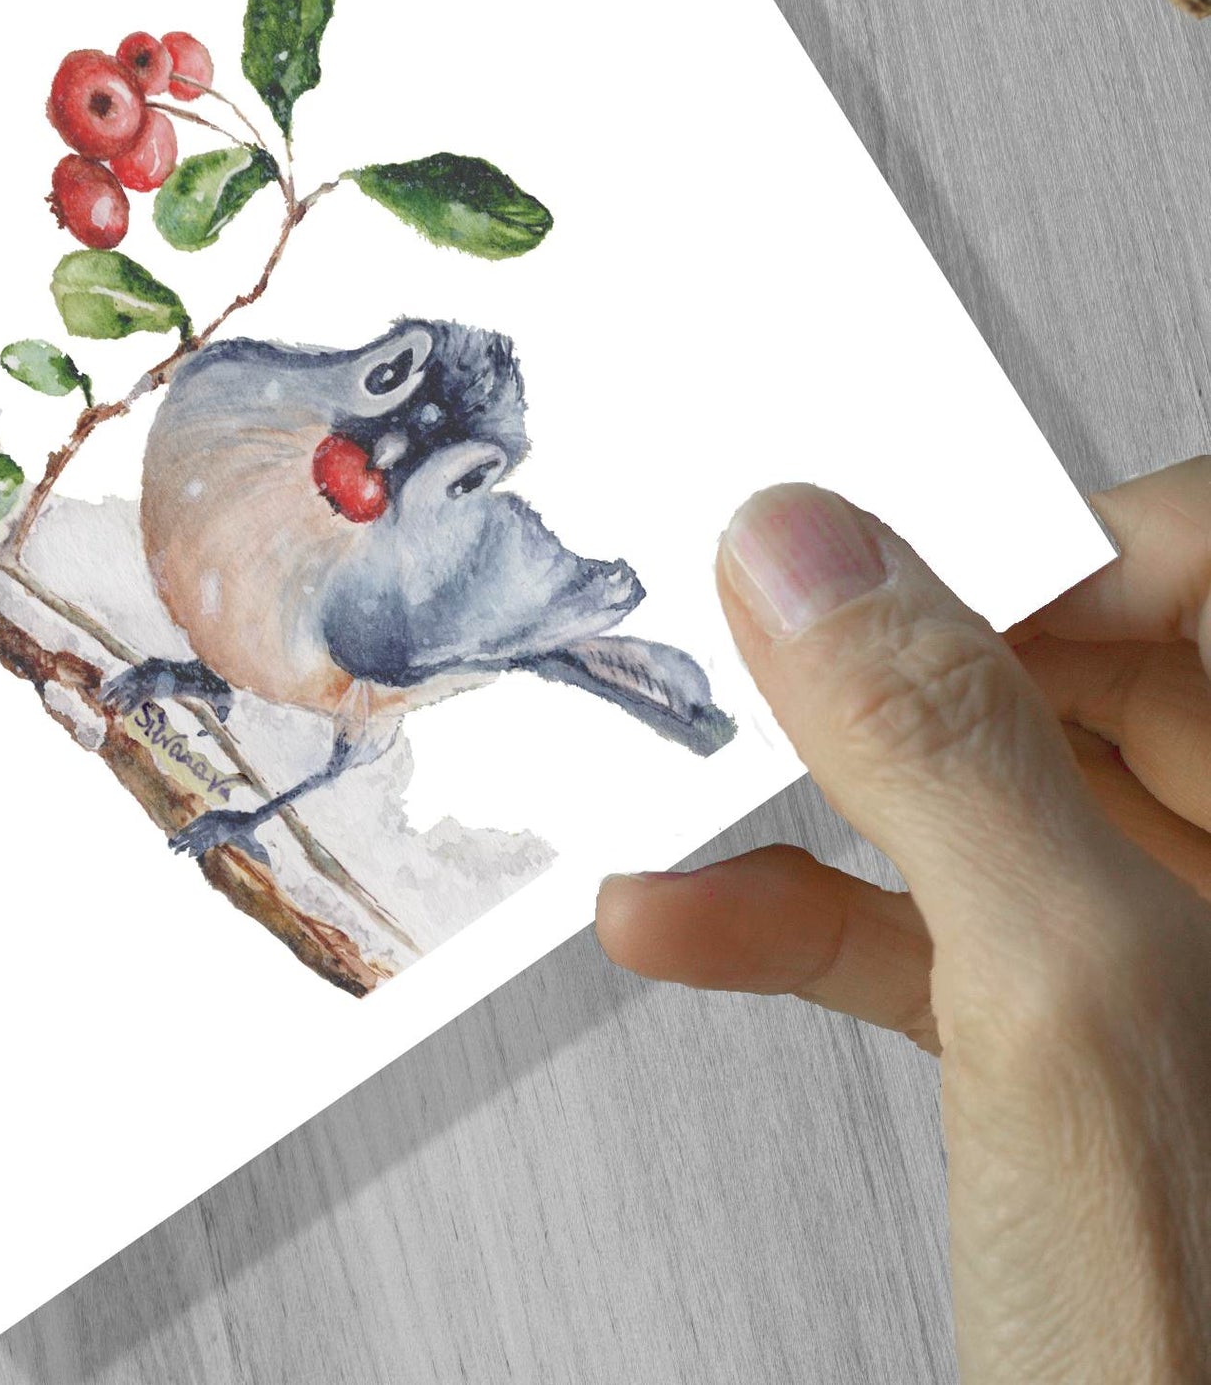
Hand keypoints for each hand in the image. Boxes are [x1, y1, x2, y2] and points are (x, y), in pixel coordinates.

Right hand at [596, 469, 1210, 1378]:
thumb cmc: (1194, 1347)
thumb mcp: (1065, 1013)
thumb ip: (948, 758)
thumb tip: (807, 556)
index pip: (1197, 560)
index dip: (1047, 540)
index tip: (882, 558)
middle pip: (1065, 662)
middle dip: (877, 656)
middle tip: (754, 640)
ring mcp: (1161, 956)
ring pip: (972, 796)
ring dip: (797, 794)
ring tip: (686, 771)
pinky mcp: (1064, 1049)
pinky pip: (921, 928)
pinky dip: (789, 917)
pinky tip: (684, 917)